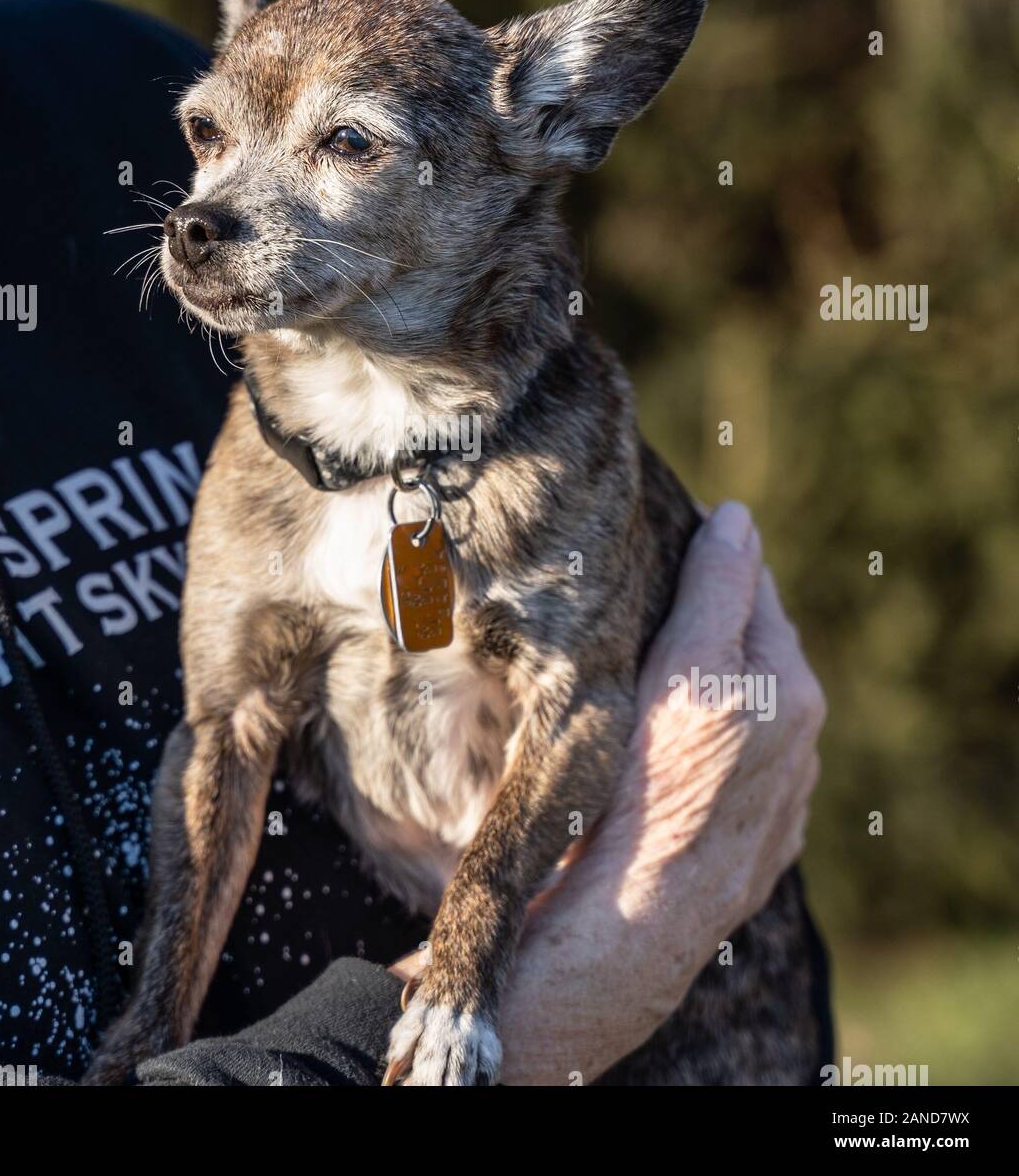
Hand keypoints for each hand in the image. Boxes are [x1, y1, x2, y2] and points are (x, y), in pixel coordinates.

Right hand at [390, 500, 825, 1084]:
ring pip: (735, 710)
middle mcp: (799, 741)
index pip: (752, 590)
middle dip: (701, 624)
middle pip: (746, 650)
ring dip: (698, 687)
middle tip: (635, 612)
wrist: (635, 917)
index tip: (655, 546)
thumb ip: (717, 589)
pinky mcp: (749, 839)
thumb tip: (736, 517)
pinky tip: (654, 756)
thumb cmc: (649, 785)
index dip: (704, 562)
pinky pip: (724, 769)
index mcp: (790, 687)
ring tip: (636, 684)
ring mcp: (778, 796)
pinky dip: (695, 747)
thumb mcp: (684, 668)